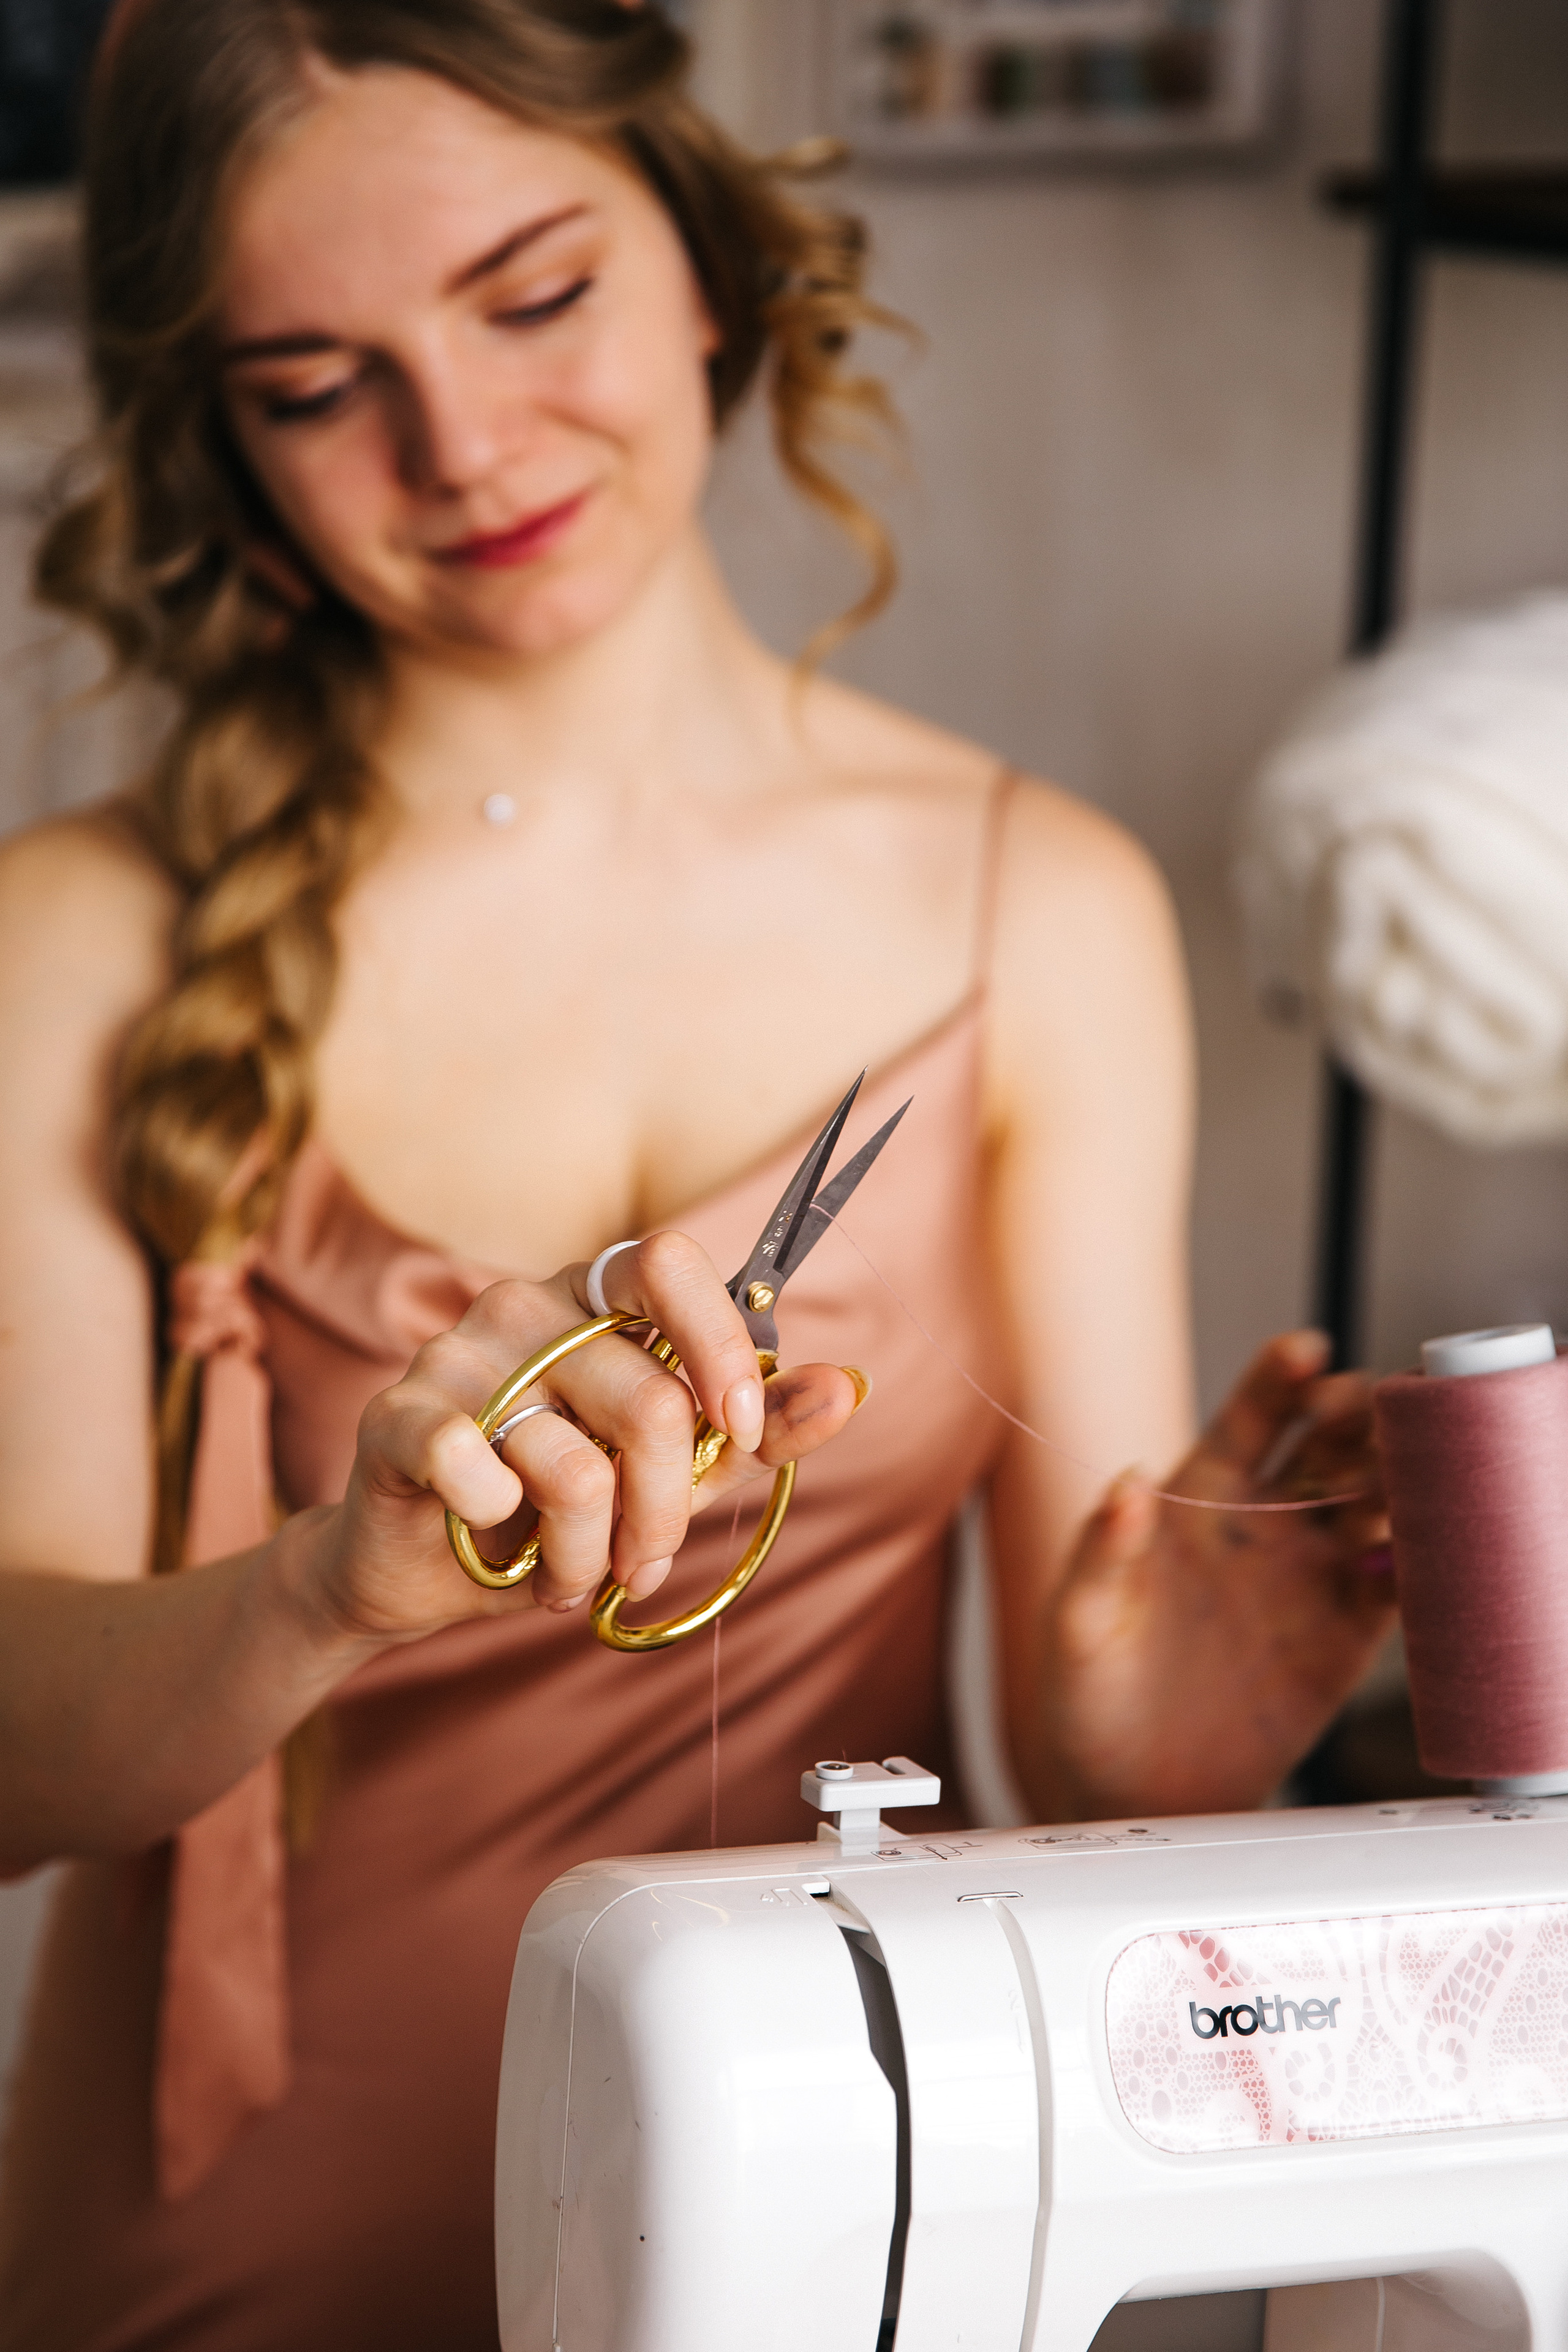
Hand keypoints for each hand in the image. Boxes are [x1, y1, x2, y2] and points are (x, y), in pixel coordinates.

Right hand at [300, 1232, 862, 1644]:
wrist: (422, 1571)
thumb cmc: (551, 1510)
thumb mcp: (670, 1472)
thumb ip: (755, 1428)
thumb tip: (847, 1386)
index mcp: (593, 1298)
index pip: (670, 1261)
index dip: (719, 1346)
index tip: (741, 1429)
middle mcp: (524, 1307)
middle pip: (651, 1402)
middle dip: (664, 1513)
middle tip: (641, 1563)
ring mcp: (456, 1354)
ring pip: (576, 1469)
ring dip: (585, 1554)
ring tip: (564, 1573)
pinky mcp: (398, 1415)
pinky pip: (475, 1466)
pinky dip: (503, 1528)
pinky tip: (491, 1533)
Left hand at [1038, 1331, 1394, 1818]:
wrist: (1131, 1793)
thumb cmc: (1088, 1697)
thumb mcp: (1079, 1623)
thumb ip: (1101, 1553)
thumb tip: (1126, 1483)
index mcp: (1199, 1498)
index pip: (1250, 1418)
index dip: (1278, 1379)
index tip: (1303, 1351)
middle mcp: (1264, 1524)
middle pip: (1330, 1446)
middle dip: (1356, 1416)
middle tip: (1367, 1412)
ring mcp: (1310, 1577)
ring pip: (1375, 1503)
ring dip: (1397, 1479)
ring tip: (1403, 1476)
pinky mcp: (1346, 1637)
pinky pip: (1400, 1585)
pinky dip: (1422, 1561)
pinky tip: (1429, 1548)